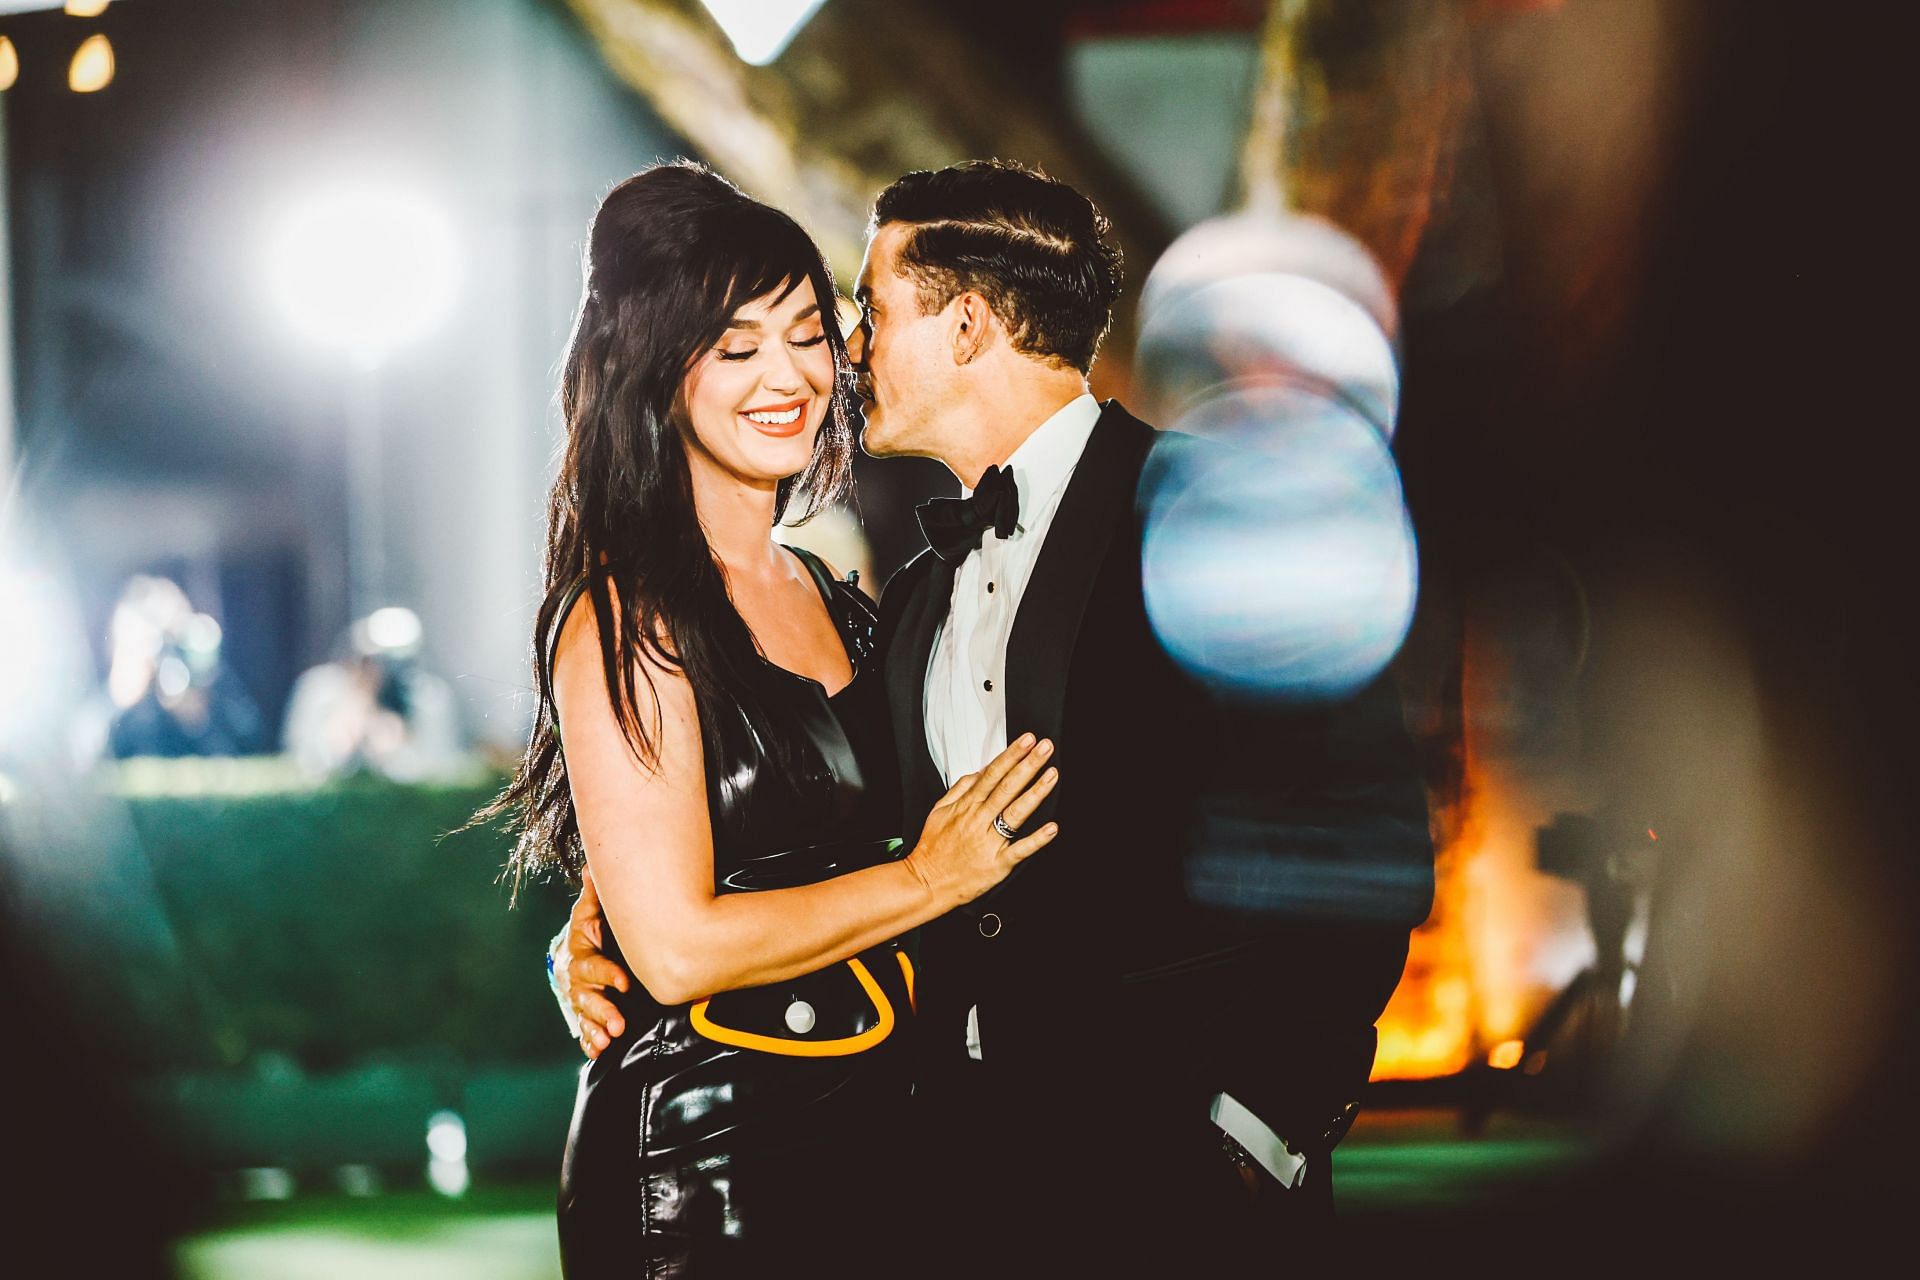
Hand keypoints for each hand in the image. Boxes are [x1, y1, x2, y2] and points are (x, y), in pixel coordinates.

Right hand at [560, 869, 631, 1058]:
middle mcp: (576, 980)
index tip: (625, 983)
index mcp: (579, 954)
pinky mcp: (585, 1013)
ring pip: (584, 1016)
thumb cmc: (589, 930)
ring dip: (595, 1029)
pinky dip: (589, 1042)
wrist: (577, 951)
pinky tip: (598, 1051)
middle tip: (618, 1023)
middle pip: (585, 997)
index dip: (606, 974)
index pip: (591, 966)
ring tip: (609, 1039)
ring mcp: (579, 998)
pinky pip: (583, 1030)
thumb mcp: (591, 911)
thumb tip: (591, 867)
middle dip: (601, 1010)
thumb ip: (595, 895)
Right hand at [904, 734, 1059, 908]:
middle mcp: (979, 820)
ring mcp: (989, 842)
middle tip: (1045, 748)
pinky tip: (1052, 828)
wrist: (926, 882)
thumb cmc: (933, 848)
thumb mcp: (939, 810)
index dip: (1011, 756)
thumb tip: (980, 772)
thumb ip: (960, 789)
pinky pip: (1020, 849)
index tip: (1026, 741)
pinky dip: (1037, 840)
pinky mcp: (997, 864)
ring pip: (1015, 813)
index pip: (992, 774)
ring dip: (1036, 792)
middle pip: (1007, 787)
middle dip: (1028, 765)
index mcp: (966, 806)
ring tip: (1052, 775)